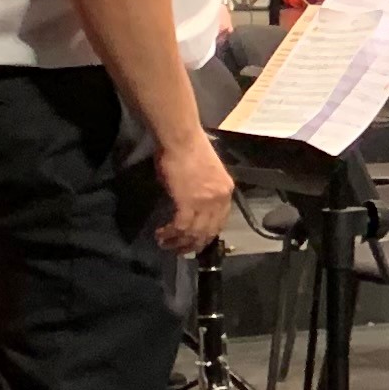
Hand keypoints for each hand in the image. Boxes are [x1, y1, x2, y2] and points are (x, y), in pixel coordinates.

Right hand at [150, 131, 234, 256]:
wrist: (181, 139)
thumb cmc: (190, 150)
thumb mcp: (206, 173)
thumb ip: (203, 191)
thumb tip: (193, 203)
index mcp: (226, 190)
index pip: (220, 220)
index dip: (208, 234)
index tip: (197, 241)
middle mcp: (220, 199)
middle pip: (209, 230)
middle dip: (194, 244)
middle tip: (181, 251)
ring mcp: (206, 202)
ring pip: (194, 232)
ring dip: (179, 242)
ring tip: (167, 244)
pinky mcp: (188, 202)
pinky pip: (181, 226)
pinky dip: (171, 233)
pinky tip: (162, 234)